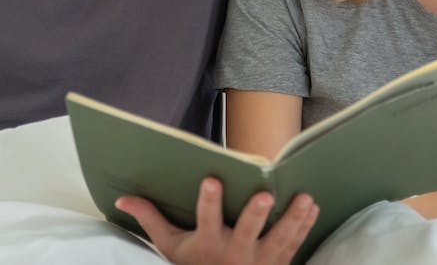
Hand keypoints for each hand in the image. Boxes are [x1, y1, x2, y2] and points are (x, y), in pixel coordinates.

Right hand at [115, 177, 318, 264]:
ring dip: (292, 219)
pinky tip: (313, 207)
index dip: (209, 201)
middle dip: (255, 215)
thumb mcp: (169, 247)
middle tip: (264, 196)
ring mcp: (258, 262)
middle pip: (246, 233)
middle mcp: (233, 254)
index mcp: (207, 245)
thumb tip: (122, 198)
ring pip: (279, 240)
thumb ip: (150, 219)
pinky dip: (304, 227)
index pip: (206, 220)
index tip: (211, 179)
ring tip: (305, 198)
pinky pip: (294, 245)